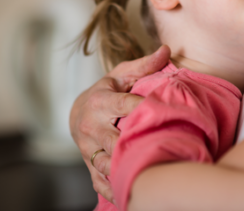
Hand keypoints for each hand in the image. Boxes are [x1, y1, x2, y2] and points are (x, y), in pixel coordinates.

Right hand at [69, 45, 170, 201]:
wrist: (76, 113)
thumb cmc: (106, 91)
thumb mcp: (121, 74)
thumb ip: (144, 65)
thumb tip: (167, 49)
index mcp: (100, 102)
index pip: (125, 105)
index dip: (145, 108)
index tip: (166, 111)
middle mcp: (91, 127)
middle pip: (114, 140)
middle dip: (135, 145)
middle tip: (162, 148)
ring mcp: (88, 149)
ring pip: (106, 163)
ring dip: (124, 170)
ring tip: (150, 174)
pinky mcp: (89, 165)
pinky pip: (100, 182)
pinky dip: (114, 189)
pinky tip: (132, 193)